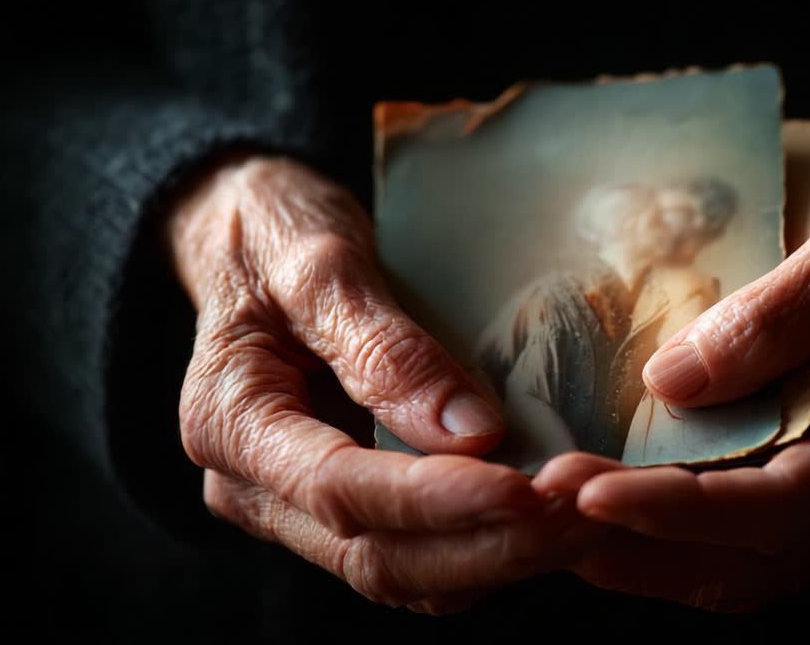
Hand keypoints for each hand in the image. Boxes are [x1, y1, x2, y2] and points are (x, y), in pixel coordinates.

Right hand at [167, 155, 588, 610]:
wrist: (250, 238)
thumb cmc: (275, 235)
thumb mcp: (320, 266)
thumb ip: (385, 349)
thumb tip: (470, 435)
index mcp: (229, 423)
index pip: (338, 490)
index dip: (436, 500)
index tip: (524, 489)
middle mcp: (253, 488)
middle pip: (374, 556)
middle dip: (484, 544)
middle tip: (578, 510)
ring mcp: (293, 508)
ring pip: (401, 574)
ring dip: (495, 558)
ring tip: (579, 518)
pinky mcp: (341, 509)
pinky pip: (415, 556)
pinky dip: (481, 548)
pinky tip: (543, 517)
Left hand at [534, 159, 809, 610]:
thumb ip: (773, 320)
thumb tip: (668, 384)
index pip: (775, 507)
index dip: (673, 510)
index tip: (583, 491)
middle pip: (752, 560)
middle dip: (639, 550)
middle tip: (542, 518)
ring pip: (751, 568)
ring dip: (653, 559)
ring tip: (561, 529)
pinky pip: (760, 543)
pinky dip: (687, 541)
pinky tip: (625, 517)